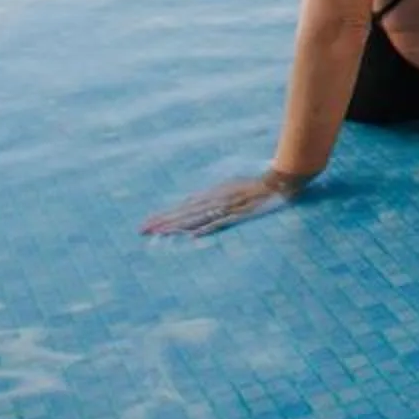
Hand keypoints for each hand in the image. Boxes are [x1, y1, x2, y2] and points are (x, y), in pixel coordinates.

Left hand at [142, 172, 300, 237]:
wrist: (275, 183)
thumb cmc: (250, 186)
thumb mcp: (225, 187)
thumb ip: (208, 196)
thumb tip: (189, 201)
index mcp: (210, 195)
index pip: (182, 208)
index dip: (164, 216)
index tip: (147, 224)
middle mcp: (214, 200)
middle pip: (184, 214)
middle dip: (163, 222)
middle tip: (142, 230)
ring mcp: (225, 207)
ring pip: (196, 218)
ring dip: (177, 226)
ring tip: (160, 233)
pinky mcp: (238, 215)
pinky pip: (220, 223)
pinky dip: (207, 229)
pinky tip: (193, 236)